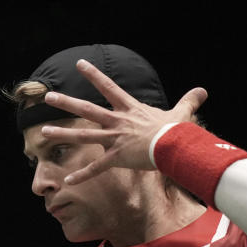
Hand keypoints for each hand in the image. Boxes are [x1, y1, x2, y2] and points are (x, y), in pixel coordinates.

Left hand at [38, 58, 207, 184]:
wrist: (176, 146)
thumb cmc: (177, 130)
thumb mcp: (181, 112)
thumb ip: (188, 101)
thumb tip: (203, 91)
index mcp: (129, 109)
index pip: (109, 87)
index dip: (94, 75)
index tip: (80, 64)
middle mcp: (118, 121)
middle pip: (87, 109)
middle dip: (66, 102)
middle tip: (48, 97)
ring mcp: (115, 139)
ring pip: (83, 135)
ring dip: (63, 134)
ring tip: (44, 132)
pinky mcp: (116, 157)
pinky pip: (95, 168)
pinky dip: (82, 176)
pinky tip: (67, 181)